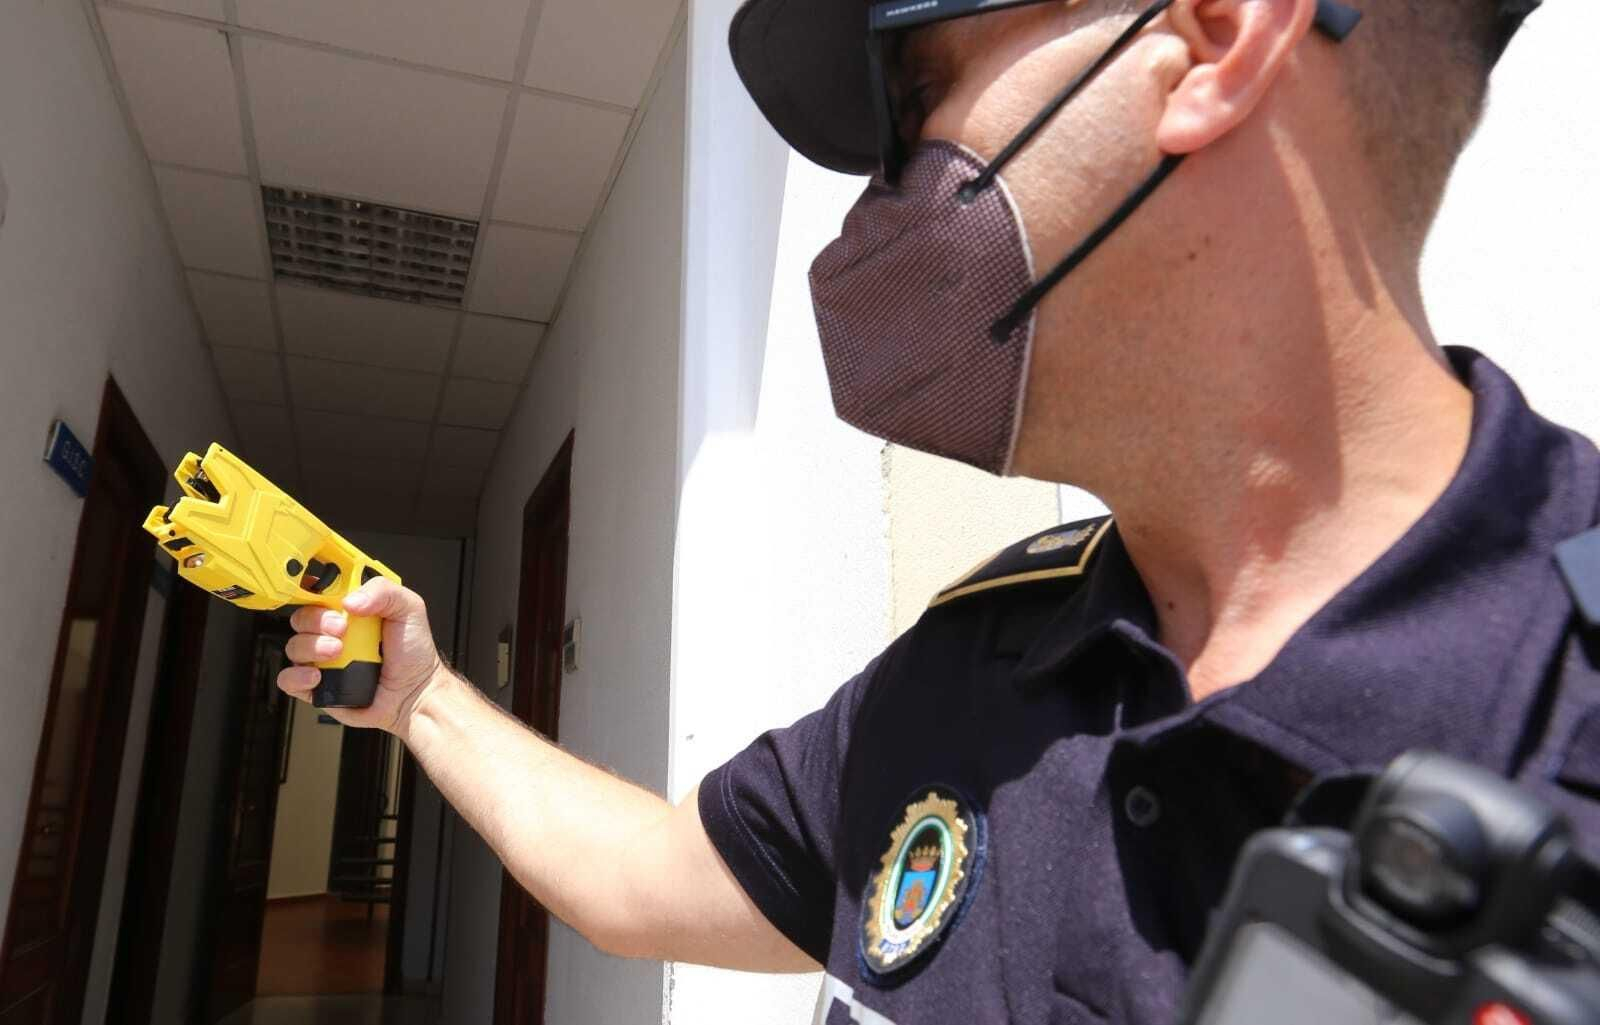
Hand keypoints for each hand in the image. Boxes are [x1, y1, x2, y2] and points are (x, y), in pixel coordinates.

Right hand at [277, 578, 449, 736]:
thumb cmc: (414, 653)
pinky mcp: (317, 684)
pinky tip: (318, 675)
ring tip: (338, 652)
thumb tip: (351, 600)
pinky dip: (297, 676)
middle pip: (302, 617)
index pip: (319, 592)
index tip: (329, 598)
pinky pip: (289, 678)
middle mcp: (334, 632)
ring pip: (294, 645)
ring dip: (312, 647)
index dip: (316, 591)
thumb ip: (383, 592)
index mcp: (351, 610)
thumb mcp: (409, 609)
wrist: (415, 694)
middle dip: (317, 621)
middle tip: (342, 629)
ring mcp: (323, 658)